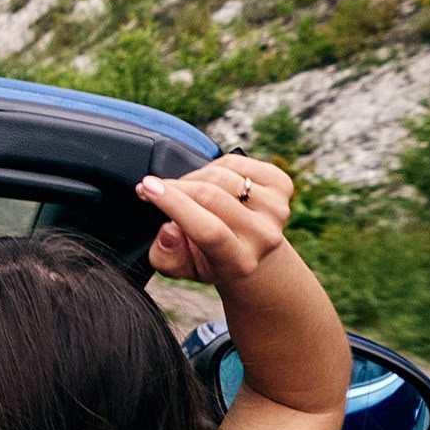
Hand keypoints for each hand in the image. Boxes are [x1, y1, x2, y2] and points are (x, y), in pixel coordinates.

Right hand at [137, 157, 292, 286]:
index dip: (175, 205)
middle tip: (152, 187)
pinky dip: (214, 166)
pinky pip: (234, 162)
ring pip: (220, 175)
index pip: (208, 230)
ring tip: (186, 191)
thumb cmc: (210, 256)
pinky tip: (211, 182)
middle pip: (211, 197)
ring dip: (193, 177)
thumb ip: (166, 256)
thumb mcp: (182, 267)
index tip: (147, 187)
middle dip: (174, 186)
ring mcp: (277, 209)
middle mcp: (265, 236)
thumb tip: (168, 231)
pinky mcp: (282, 185)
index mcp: (239, 262)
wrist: (253, 248)